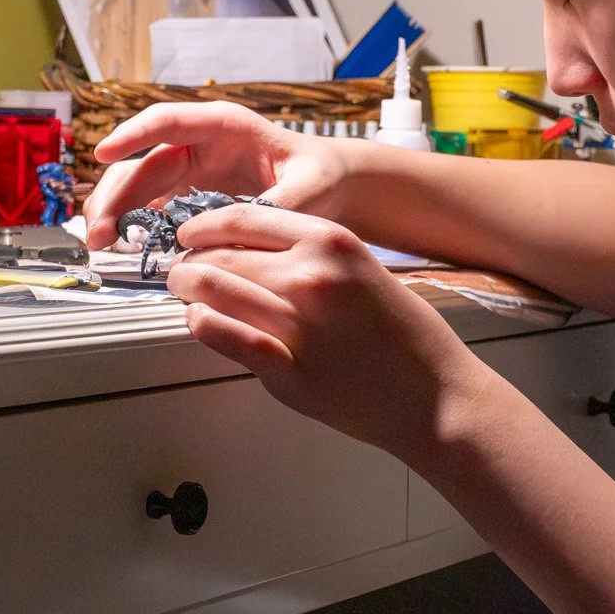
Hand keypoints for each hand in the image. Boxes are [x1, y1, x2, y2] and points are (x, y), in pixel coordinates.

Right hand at [83, 103, 351, 249]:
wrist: (334, 186)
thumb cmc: (322, 176)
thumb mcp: (308, 189)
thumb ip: (276, 207)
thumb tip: (238, 235)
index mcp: (225, 127)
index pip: (168, 122)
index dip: (133, 135)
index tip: (103, 153)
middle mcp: (201, 143)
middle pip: (143, 162)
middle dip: (115, 194)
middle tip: (99, 231)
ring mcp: (192, 169)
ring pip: (139, 185)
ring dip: (116, 212)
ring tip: (101, 243)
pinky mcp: (190, 194)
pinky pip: (152, 205)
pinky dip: (133, 225)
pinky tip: (121, 246)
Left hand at [166, 202, 497, 458]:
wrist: (434, 396)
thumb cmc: (407, 337)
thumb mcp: (366, 270)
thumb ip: (312, 255)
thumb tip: (250, 252)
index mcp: (331, 242)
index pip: (244, 217)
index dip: (204, 224)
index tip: (191, 232)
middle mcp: (310, 276)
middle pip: (218, 254)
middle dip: (188, 260)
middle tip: (180, 269)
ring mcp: (294, 324)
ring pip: (209, 290)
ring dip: (186, 290)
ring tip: (185, 293)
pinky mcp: (284, 370)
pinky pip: (218, 335)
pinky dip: (200, 324)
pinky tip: (202, 322)